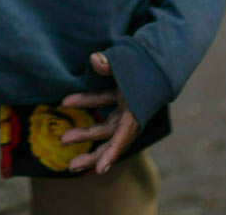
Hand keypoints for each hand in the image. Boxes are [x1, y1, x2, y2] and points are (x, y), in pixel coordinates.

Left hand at [59, 51, 140, 173]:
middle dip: (92, 155)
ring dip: (84, 133)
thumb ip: (110, 64)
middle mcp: (130, 115)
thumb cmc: (146, 62)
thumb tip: (94, 59)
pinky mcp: (120, 98)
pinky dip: (85, 102)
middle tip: (70, 166)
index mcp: (135, 112)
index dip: (111, 154)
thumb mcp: (129, 64)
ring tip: (63, 140)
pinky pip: (100, 104)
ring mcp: (125, 108)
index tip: (100, 170)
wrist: (161, 56)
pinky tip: (67, 102)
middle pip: (110, 141)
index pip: (123, 137)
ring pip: (103, 128)